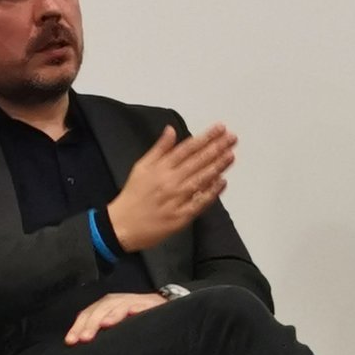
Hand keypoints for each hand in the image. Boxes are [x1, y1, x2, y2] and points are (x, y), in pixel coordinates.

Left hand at [64, 292, 165, 344]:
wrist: (161, 309)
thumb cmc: (134, 321)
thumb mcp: (114, 327)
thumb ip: (99, 333)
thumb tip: (80, 346)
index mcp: (104, 307)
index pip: (87, 314)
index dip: (78, 327)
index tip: (71, 342)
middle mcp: (116, 302)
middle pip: (100, 310)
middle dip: (91, 324)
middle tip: (85, 338)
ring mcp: (133, 302)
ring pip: (119, 306)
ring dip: (112, 315)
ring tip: (105, 324)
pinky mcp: (151, 304)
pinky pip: (143, 305)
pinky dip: (137, 308)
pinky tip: (133, 313)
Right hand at [107, 123, 236, 250]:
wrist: (122, 226)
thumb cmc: (132, 195)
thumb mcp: (141, 166)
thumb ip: (159, 149)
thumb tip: (171, 130)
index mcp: (161, 168)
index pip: (187, 148)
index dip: (205, 137)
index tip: (220, 128)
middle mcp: (171, 181)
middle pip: (198, 162)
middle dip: (217, 148)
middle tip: (233, 138)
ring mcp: (177, 199)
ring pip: (201, 180)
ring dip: (217, 166)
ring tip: (231, 155)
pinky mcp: (181, 216)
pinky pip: (199, 203)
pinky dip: (211, 193)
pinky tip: (222, 182)